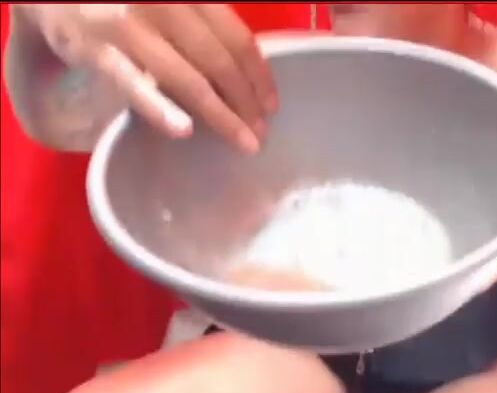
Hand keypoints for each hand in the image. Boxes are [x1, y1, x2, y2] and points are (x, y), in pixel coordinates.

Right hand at [15, 4, 275, 151]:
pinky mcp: (93, 47)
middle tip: (260, 133)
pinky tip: (184, 130)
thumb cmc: (124, 1)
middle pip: (219, 61)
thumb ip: (202, 25)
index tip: (271, 106)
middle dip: (245, 102)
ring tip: (242, 141)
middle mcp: (165, 4)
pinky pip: (132, 82)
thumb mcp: (171, 3)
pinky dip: (160, 107)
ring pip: (186, 76)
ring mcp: (128, 24)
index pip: (237, 37)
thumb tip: (243, 74)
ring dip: (220, 115)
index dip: (259, 76)